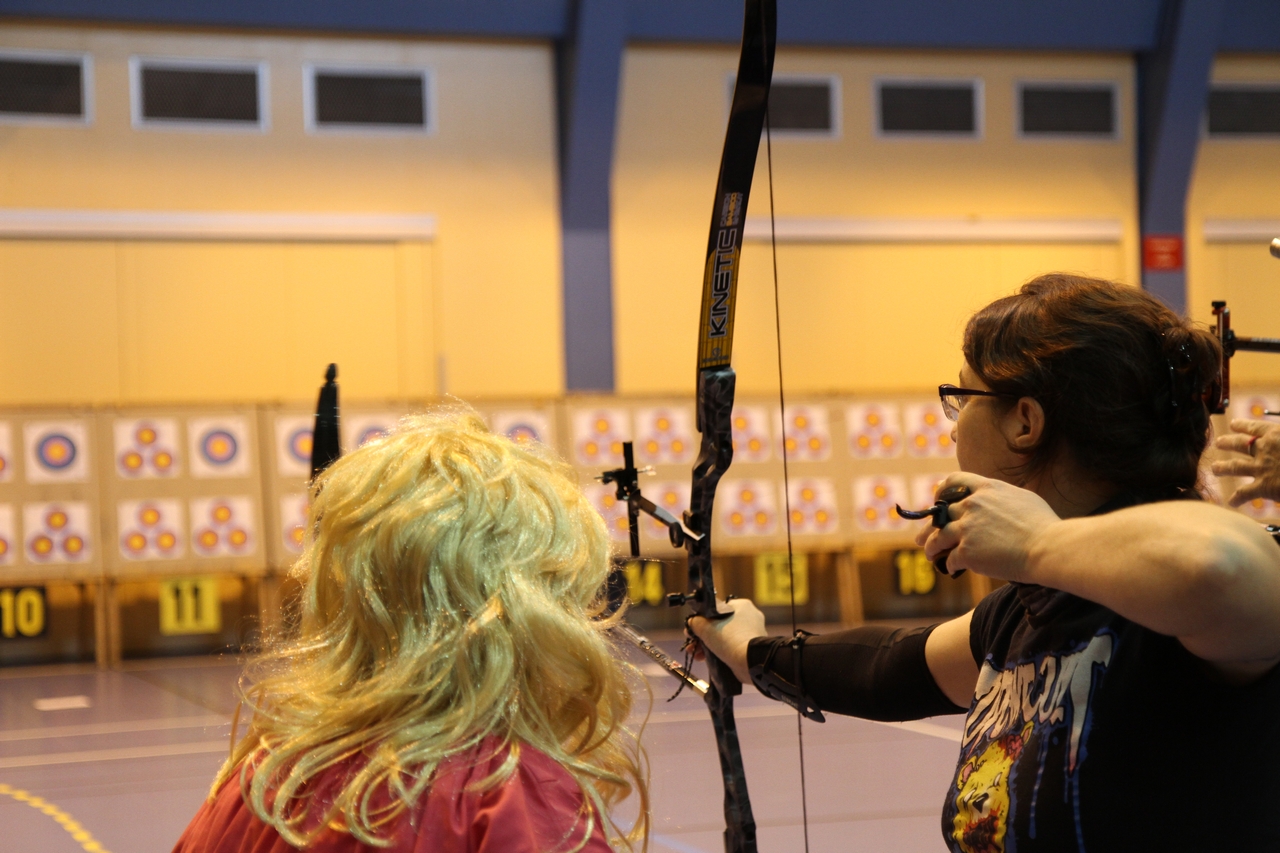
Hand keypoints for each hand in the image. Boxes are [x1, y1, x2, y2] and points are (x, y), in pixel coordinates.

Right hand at [685, 598, 765, 683]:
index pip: (718, 609)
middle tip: (692, 645)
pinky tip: (707, 660)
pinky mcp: (752, 649)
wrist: (751, 661)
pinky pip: (732, 648)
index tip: (693, 629)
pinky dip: (721, 653)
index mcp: (741, 605)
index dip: (703, 619)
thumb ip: (696, 622)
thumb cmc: (730, 638)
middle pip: (720, 625)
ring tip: (697, 656)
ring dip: (709, 646)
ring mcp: (752, 634)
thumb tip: (692, 622)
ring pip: (725, 638)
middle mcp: (750, 617)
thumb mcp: (707, 627)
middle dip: (704, 636)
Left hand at [913, 473, 1059, 582]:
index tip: (937, 499)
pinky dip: (949, 565)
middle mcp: (972, 505)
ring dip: (931, 546)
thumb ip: (1002, 498)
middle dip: (930, 526)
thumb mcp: (1023, 498)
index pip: (954, 481)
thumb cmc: (1044, 525)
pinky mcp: (966, 551)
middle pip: (941, 514)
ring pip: (937, 537)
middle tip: (922, 536)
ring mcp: (967, 528)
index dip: (941, 491)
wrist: (1048, 548)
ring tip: (929, 554)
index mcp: (987, 489)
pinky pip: (950, 559)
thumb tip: (996, 502)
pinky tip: (951, 569)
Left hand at [1211, 418, 1279, 506]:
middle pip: (1239, 444)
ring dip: (1222, 468)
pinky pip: (1244, 493)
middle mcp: (1264, 449)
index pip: (1254, 427)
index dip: (1242, 425)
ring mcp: (1261, 468)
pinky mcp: (1263, 487)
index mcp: (1276, 433)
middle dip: (1227, 442)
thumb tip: (1278, 437)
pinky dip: (1236, 499)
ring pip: (1234, 466)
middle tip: (1218, 443)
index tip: (1233, 425)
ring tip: (1214, 469)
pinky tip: (1231, 502)